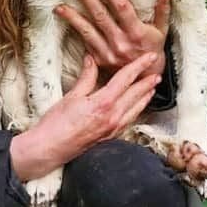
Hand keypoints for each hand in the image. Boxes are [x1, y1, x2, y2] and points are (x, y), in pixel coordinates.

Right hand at [9, 53, 160, 181]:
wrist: (50, 149)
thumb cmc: (56, 124)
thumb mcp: (71, 96)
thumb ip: (86, 77)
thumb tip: (92, 60)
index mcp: (103, 103)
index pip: (126, 79)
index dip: (139, 66)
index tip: (149, 57)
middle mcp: (113, 116)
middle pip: (136, 95)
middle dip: (147, 82)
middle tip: (156, 71)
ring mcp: (113, 128)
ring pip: (136, 109)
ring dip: (145, 96)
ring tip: (152, 88)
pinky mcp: (110, 136)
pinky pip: (129, 120)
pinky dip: (137, 110)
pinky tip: (137, 107)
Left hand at [55, 0, 169, 81]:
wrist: (144, 80)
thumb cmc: (153, 51)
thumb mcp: (162, 33)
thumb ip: (162, 13)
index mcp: (136, 32)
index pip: (121, 7)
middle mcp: (120, 42)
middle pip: (101, 16)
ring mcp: (108, 52)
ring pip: (88, 30)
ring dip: (73, 17)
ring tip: (60, 6)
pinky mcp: (99, 59)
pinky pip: (85, 42)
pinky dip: (75, 30)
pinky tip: (65, 19)